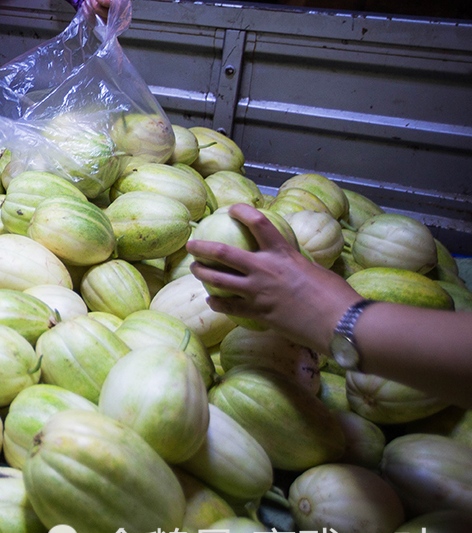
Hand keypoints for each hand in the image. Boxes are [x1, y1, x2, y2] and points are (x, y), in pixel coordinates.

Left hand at [80, 0, 131, 16]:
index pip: (121, 3)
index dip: (109, 3)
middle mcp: (122, 4)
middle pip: (113, 14)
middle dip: (99, 8)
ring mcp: (114, 11)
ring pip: (104, 18)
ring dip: (93, 10)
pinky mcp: (105, 15)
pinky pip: (97, 20)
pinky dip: (89, 13)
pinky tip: (87, 5)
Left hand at [186, 204, 358, 353]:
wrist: (341, 323)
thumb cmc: (336, 296)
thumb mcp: (316, 270)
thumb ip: (298, 264)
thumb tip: (293, 262)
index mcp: (283, 253)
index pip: (258, 223)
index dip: (242, 212)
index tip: (231, 209)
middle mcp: (266, 269)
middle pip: (223, 252)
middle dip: (202, 247)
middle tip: (192, 245)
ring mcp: (259, 292)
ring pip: (219, 279)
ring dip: (203, 273)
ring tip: (195, 270)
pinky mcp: (259, 313)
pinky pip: (230, 308)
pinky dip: (217, 303)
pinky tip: (212, 302)